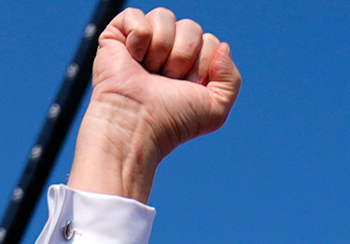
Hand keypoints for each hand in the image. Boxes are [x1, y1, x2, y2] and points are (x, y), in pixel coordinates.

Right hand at [67, 7, 240, 202]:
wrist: (138, 122)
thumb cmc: (173, 120)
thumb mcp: (216, 108)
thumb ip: (231, 78)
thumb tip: (222, 45)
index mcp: (191, 65)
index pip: (211, 42)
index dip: (203, 64)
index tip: (187, 87)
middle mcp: (168, 51)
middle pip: (191, 27)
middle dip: (182, 56)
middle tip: (167, 80)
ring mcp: (144, 41)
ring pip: (165, 17)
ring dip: (161, 48)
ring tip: (150, 71)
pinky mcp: (118, 34)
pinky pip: (136, 15)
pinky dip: (139, 37)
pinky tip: (133, 57)